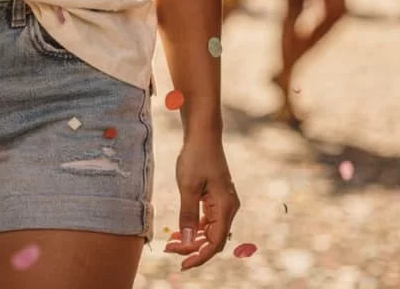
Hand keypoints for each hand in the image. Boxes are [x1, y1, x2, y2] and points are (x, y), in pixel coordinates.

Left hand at [164, 133, 240, 269]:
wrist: (203, 135)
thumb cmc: (196, 157)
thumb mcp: (188, 187)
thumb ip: (188, 215)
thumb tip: (187, 241)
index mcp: (226, 207)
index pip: (215, 242)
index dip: (200, 256)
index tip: (182, 263)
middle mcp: (229, 208)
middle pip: (213, 239)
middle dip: (193, 248)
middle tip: (170, 251)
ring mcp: (224, 204)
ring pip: (210, 231)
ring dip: (193, 239)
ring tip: (171, 244)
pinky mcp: (216, 199)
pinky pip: (208, 221)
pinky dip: (195, 228)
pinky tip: (180, 232)